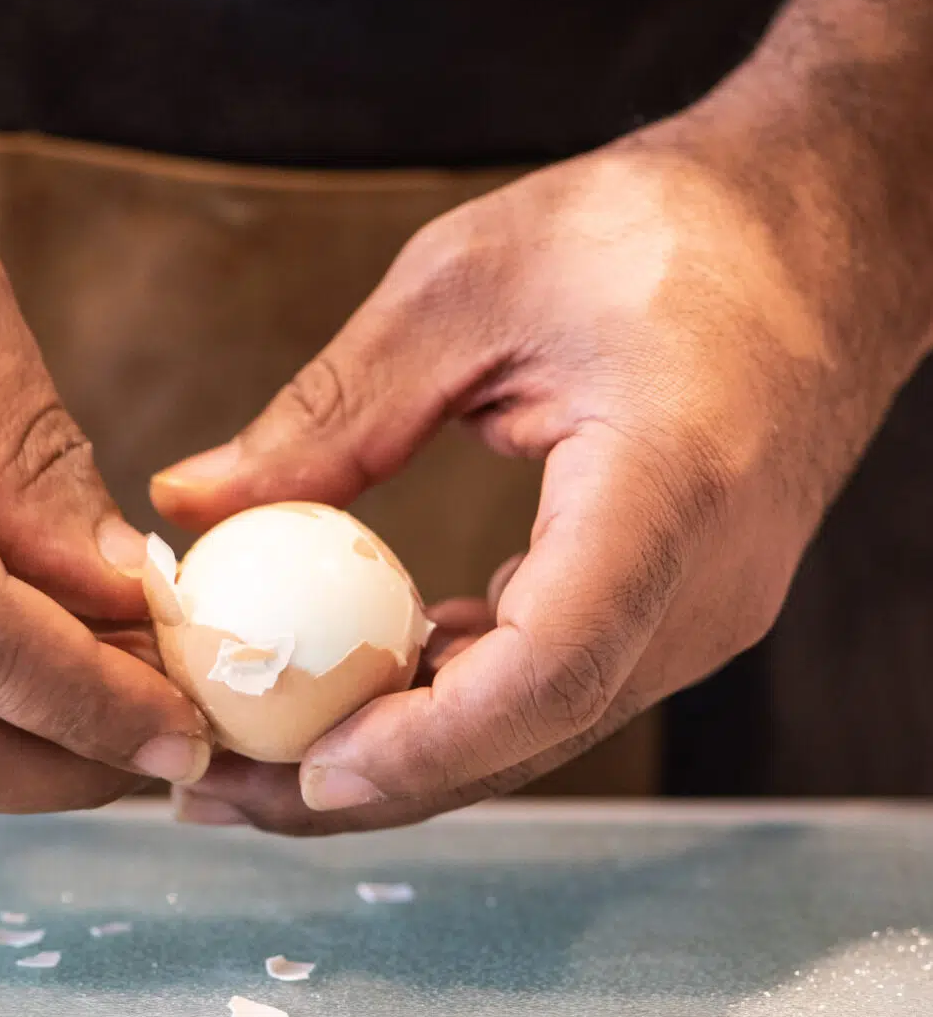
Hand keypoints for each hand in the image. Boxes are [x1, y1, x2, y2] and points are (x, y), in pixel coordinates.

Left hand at [152, 101, 930, 832]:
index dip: (424, 738)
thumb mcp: (468, 286)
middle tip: (223, 787)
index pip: (552, 665)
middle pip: (529, 733)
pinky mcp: (679, 613)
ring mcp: (702, 614)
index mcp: (669, 489)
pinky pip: (556, 687)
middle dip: (369, 779)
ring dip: (399, 751)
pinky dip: (453, 700)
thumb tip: (193, 502)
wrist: (822, 235)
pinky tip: (353, 684)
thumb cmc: (663, 229)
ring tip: (255, 748)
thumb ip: (334, 408)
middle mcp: (704, 586)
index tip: (301, 766)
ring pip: (536, 729)